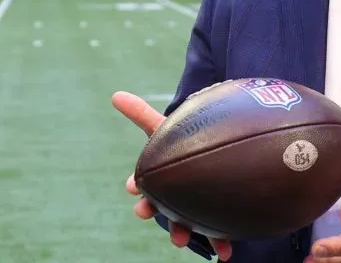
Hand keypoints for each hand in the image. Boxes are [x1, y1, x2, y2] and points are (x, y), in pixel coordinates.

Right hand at [112, 91, 233, 260]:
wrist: (218, 156)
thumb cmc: (187, 141)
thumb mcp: (166, 128)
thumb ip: (141, 114)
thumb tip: (114, 93)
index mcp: (162, 176)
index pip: (145, 183)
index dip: (138, 185)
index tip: (132, 185)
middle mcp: (176, 194)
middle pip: (162, 206)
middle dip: (155, 212)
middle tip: (148, 214)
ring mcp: (195, 207)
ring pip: (187, 223)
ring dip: (182, 233)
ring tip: (181, 240)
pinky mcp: (216, 217)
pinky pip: (218, 233)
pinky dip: (221, 244)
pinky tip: (226, 254)